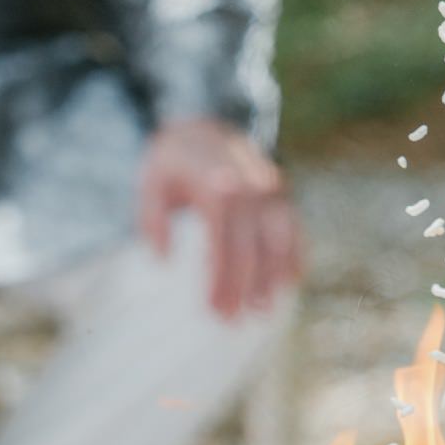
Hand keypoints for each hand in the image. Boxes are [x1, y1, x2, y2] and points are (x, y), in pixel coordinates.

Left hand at [138, 117, 302, 319]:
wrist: (205, 124)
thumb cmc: (173, 162)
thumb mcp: (151, 182)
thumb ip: (151, 220)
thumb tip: (162, 260)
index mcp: (216, 182)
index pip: (222, 237)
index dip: (221, 275)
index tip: (214, 307)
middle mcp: (250, 184)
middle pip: (252, 243)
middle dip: (244, 284)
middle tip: (233, 320)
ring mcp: (271, 187)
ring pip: (279, 237)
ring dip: (274, 276)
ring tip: (264, 311)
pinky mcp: (281, 194)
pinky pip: (293, 227)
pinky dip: (294, 254)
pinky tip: (289, 283)